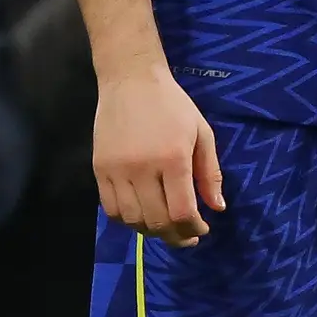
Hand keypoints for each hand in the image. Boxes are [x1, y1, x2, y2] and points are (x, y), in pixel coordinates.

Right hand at [92, 64, 224, 245]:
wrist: (130, 80)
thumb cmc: (172, 105)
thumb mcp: (202, 133)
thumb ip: (210, 173)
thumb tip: (217, 208)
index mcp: (173, 159)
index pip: (182, 212)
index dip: (193, 228)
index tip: (202, 228)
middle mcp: (142, 168)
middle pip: (157, 221)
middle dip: (175, 236)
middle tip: (186, 235)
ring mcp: (116, 170)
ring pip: (132, 220)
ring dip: (150, 231)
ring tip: (163, 225)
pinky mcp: (98, 169)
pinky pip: (110, 208)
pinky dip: (126, 219)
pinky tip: (140, 214)